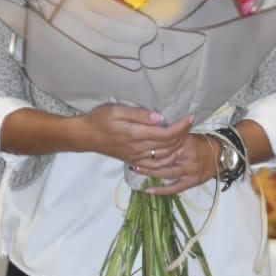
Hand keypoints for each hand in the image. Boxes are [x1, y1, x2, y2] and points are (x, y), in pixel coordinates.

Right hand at [76, 104, 191, 169]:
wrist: (85, 136)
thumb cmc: (100, 119)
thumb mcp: (117, 110)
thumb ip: (139, 114)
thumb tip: (160, 118)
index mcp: (135, 134)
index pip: (166, 134)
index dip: (181, 126)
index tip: (190, 116)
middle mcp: (138, 149)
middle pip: (169, 145)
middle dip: (183, 134)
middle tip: (189, 123)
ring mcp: (136, 157)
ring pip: (165, 157)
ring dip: (178, 147)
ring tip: (184, 135)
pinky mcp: (134, 161)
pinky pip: (155, 166)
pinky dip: (168, 160)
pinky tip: (173, 153)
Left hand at [142, 134, 221, 196]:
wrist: (221, 155)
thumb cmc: (202, 144)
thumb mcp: (189, 135)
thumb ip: (174, 136)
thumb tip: (154, 130)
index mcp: (185, 142)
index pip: (164, 143)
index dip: (149, 144)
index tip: (137, 142)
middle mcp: (187, 156)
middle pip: (162, 158)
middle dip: (146, 158)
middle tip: (132, 157)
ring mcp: (189, 170)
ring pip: (165, 173)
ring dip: (149, 172)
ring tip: (136, 169)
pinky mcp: (191, 181)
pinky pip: (174, 188)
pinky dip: (161, 190)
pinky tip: (148, 191)